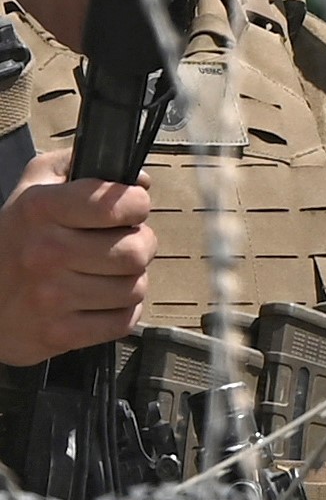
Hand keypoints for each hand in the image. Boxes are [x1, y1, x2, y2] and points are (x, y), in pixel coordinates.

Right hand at [0, 156, 155, 365]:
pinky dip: (120, 312)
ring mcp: (52, 296)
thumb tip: (137, 179)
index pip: (120, 204)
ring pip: (135, 287)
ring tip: (104, 275)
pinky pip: (124, 320)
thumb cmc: (12, 241)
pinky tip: (98, 301)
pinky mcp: (59, 333)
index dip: (136, 204)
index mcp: (41, 209)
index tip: (129, 209)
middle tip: (119, 245)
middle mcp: (46, 252)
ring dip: (129, 281)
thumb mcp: (31, 189)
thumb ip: (77, 166)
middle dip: (140, 245)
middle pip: (137, 250)